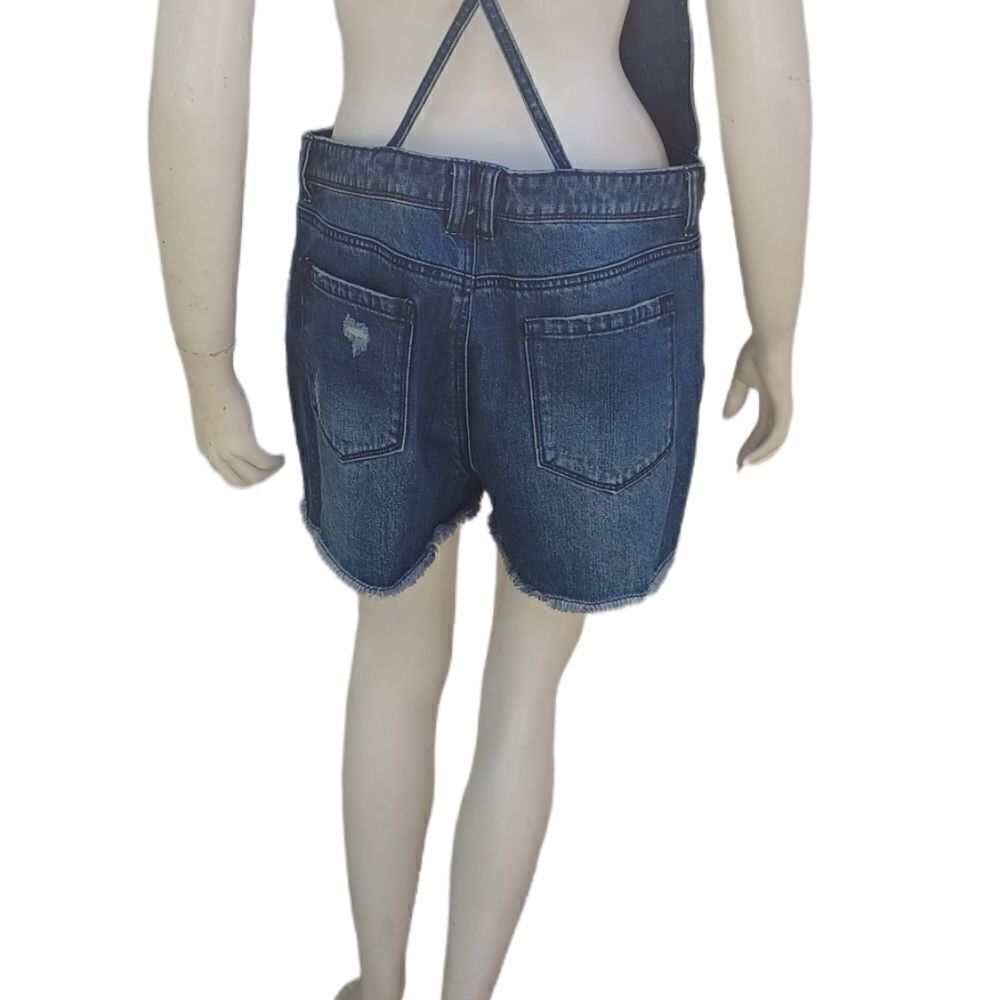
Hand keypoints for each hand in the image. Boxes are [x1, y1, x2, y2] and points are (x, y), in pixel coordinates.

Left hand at [181, 347, 284, 486]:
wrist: (208, 378)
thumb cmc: (209, 387)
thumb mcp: (214, 416)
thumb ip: (222, 426)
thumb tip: (235, 423)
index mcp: (206, 448)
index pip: (226, 474)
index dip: (244, 474)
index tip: (258, 467)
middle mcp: (214, 454)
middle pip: (240, 482)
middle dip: (258, 478)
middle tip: (272, 468)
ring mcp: (227, 451)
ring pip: (253, 477)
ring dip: (269, 473)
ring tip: (280, 462)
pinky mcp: (241, 445)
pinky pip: (264, 463)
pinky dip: (275, 463)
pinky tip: (282, 457)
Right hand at [723, 332, 792, 468]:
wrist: (770, 336)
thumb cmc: (757, 350)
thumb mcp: (740, 379)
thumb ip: (735, 398)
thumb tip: (726, 418)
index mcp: (770, 400)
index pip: (761, 429)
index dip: (749, 444)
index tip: (737, 459)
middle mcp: (779, 406)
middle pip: (767, 437)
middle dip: (753, 453)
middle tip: (739, 469)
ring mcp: (783, 406)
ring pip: (774, 440)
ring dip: (760, 454)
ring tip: (743, 466)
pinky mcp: (784, 405)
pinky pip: (777, 434)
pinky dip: (765, 448)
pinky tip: (751, 457)